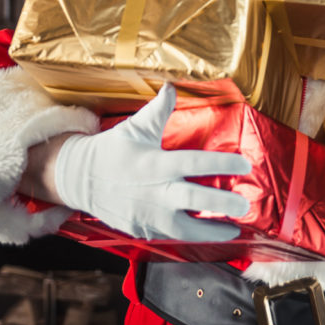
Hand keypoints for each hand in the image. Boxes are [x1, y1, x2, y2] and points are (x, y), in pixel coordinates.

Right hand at [54, 83, 252, 240]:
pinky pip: (171, 237)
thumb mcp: (135, 128)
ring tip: (234, 228)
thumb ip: (158, 110)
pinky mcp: (143, 230)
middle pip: (192, 201)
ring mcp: (147, 216)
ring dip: (211, 231)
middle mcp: (153, 192)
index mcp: (155, 164)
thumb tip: (172, 87)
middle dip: (220, 204)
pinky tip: (210, 234)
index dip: (220, 164)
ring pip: (184, 230)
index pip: (193, 163)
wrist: (79, 180)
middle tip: (244, 205)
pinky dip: (191, 236)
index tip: (244, 164)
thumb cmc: (111, 151)